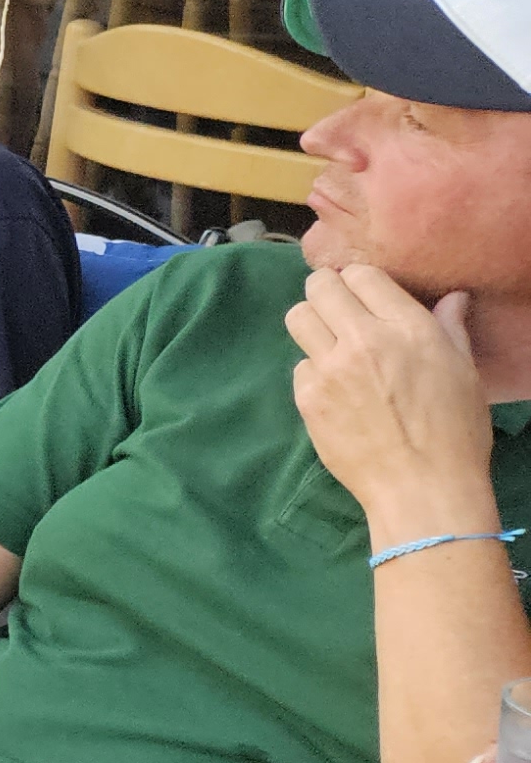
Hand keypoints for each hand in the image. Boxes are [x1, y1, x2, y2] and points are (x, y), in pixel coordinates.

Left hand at [290, 263, 498, 532]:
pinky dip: (313, 371)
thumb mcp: (465, 373)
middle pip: (319, 286)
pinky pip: (299, 365)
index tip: (363, 295)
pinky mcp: (307, 397)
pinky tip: (335, 390)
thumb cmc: (455, 432)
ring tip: (331, 343)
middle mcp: (364, 339)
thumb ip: (451, 328)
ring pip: (298, 317)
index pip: (362, 274)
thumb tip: (452, 297)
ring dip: (312, 323)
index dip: (360, 281)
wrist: (421, 488)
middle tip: (339, 310)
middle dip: (327, 291)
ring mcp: (330, 368)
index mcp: (408, 328)